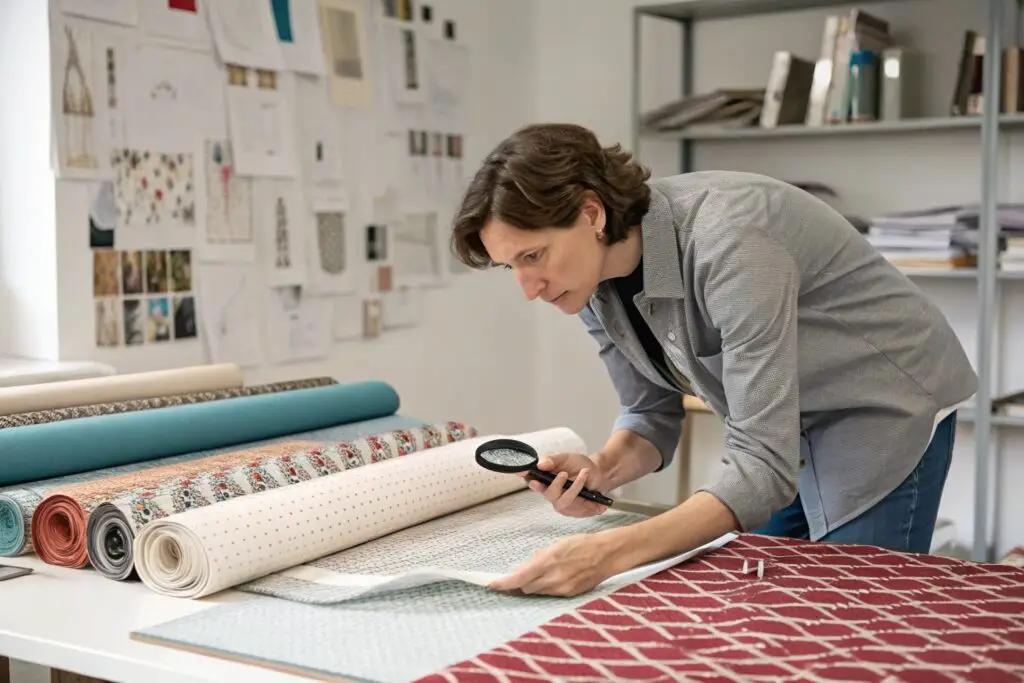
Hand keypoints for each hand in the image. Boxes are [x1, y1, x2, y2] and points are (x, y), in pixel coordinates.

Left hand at [489, 533, 617, 596]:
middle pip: (525, 587)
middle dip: (521, 582)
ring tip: (546, 572)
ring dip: (535, 585)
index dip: (503, 584)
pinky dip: (548, 588)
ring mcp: (562, 589)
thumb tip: (523, 570)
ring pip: (538, 592)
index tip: (492, 585)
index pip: (518, 578)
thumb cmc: (582, 544)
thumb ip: (538, 559)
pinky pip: (550, 595)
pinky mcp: (570, 595)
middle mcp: (553, 578)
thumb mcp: (556, 545)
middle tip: (524, 573)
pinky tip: (557, 577)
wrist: (607, 554)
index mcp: (547, 561)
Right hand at [523, 452, 609, 516]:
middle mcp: (550, 493)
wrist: (598, 474)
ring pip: (564, 502)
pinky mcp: (573, 511)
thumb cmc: (579, 464)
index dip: (528, 479)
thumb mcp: (566, 457)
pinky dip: (589, 504)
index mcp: (544, 478)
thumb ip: (552, 459)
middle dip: (556, 485)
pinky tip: (599, 503)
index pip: (531, 480)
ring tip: (584, 473)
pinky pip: (578, 511)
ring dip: (576, 487)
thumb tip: (539, 464)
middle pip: (548, 494)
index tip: (527, 476)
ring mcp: (561, 503)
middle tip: (563, 474)